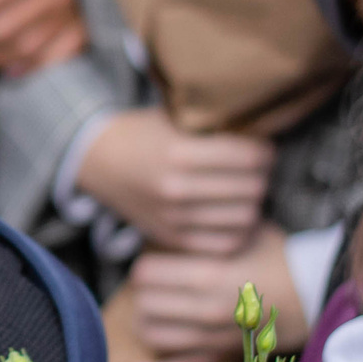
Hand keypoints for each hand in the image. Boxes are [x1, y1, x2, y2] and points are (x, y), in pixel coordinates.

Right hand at [75, 108, 270, 255]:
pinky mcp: (171, 237)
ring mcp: (173, 218)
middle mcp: (177, 188)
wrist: (97, 159)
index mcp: (179, 153)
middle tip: (260, 169)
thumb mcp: (174, 117)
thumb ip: (214, 127)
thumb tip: (264, 130)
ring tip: (249, 191)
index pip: (248, 158)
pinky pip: (224, 243)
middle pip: (252, 189)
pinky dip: (238, 230)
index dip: (265, 152)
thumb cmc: (141, 132)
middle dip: (263, 176)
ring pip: (244, 218)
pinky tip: (236, 215)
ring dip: (253, 203)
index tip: (264, 149)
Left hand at [124, 223, 305, 361]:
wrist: (315, 291)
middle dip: (145, 291)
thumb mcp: (240, 231)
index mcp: (209, 276)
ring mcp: (212, 338)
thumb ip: (203, 231)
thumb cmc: (276, 255)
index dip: (147, 264)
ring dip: (149, 320)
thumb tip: (167, 227)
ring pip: (154, 336)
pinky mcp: (221, 357)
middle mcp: (205, 311)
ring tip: (157, 307)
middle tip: (156, 282)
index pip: (146, 274)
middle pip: (144, 305)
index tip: (156, 259)